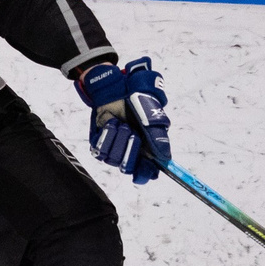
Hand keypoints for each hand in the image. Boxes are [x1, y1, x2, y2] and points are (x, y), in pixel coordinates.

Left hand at [77, 56, 169, 184]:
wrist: (119, 91)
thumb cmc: (139, 105)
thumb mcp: (153, 120)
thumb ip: (158, 139)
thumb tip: (165, 158)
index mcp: (146, 152)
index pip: (145, 173)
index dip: (144, 174)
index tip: (145, 171)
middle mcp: (130, 153)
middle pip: (127, 168)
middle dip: (130, 150)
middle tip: (134, 134)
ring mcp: (114, 149)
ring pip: (113, 158)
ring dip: (119, 138)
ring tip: (123, 124)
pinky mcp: (99, 142)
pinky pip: (100, 148)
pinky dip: (107, 133)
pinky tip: (112, 123)